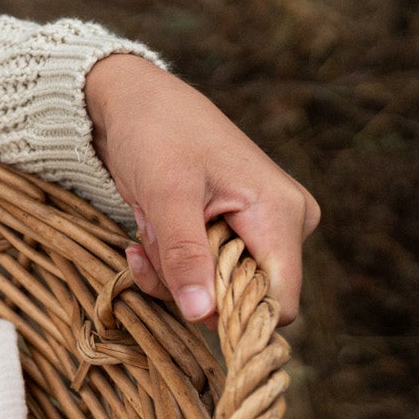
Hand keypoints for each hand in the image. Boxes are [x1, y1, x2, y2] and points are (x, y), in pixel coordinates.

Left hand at [85, 52, 318, 325]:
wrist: (134, 103)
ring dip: (168, 270)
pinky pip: (201, 271)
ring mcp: (258, 230)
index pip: (279, 302)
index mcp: (282, 214)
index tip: (183, 297)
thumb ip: (185, 257)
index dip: (232, 315)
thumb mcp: (165, 196)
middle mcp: (283, 225)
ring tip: (148, 228)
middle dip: (185, 283)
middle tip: (150, 243)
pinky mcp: (231, 232)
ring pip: (214, 289)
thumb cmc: (155, 135)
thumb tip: (203, 316)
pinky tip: (145, 233)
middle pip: (240, 299)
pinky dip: (167, 261)